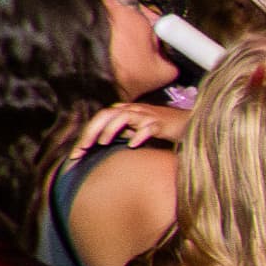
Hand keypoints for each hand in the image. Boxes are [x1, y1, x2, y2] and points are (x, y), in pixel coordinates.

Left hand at [67, 102, 189, 160]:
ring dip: (111, 129)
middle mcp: (134, 111)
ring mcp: (148, 116)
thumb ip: (122, 132)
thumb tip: (102, 144)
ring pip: (123, 117)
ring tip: (103, 143)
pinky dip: (140, 135)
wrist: (190, 122)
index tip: (75, 155)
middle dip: (91, 132)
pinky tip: (133, 145)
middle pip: (106, 115)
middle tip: (81, 149)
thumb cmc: (162, 127)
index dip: (85, 135)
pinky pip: (149, 127)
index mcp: (125, 111)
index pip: (99, 119)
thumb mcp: (137, 130)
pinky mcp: (162, 123)